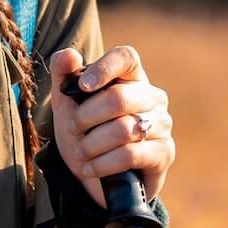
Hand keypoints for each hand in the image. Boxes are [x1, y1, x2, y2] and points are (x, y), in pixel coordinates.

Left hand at [47, 45, 175, 205]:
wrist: (92, 172)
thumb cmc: (83, 129)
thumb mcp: (66, 103)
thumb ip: (62, 74)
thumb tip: (69, 55)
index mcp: (131, 77)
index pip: (126, 57)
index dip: (104, 67)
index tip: (82, 86)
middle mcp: (152, 97)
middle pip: (119, 98)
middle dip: (86, 117)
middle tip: (72, 129)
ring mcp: (162, 124)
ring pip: (123, 129)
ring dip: (91, 144)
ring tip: (80, 152)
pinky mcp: (164, 153)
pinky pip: (130, 155)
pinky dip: (102, 164)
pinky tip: (90, 168)